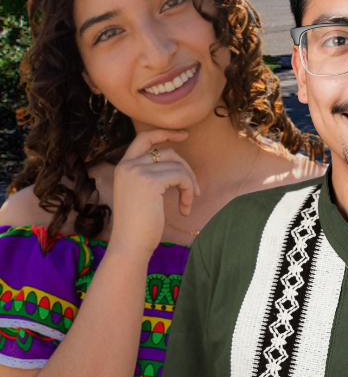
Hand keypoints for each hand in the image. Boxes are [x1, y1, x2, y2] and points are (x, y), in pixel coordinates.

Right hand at [110, 128, 199, 253]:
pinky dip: (189, 190)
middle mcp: (127, 165)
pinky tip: (184, 208)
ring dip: (190, 184)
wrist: (129, 244)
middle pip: (167, 152)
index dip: (164, 133)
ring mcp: (137, 172)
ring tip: (188, 203)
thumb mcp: (142, 193)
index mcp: (123, 167)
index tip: (184, 135)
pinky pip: (182, 176)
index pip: (144, 138)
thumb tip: (178, 163)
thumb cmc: (139, 224)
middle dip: (186, 168)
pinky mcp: (150, 181)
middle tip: (195, 189)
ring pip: (178, 165)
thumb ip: (151, 175)